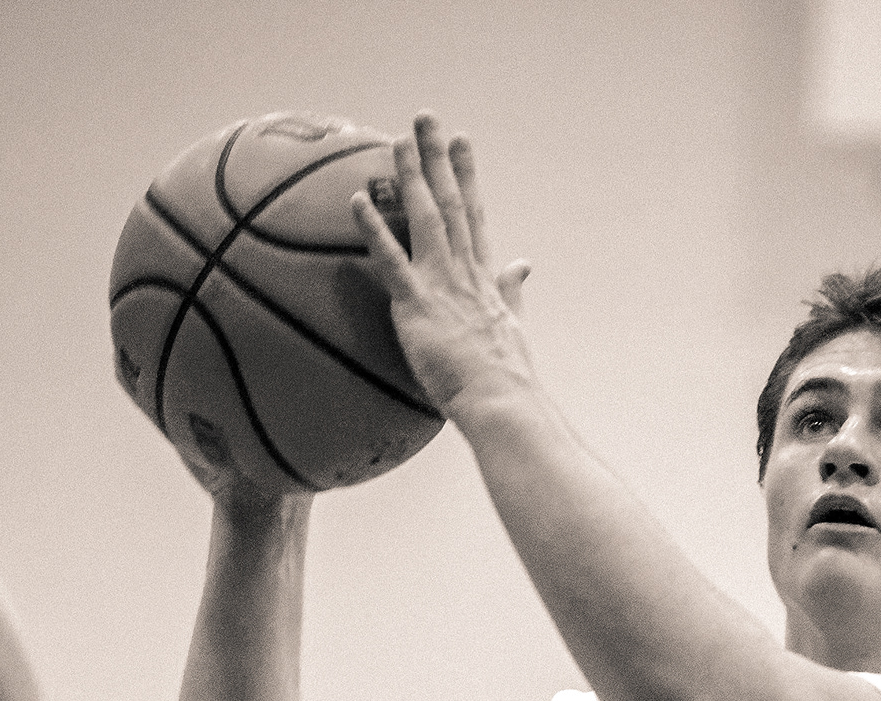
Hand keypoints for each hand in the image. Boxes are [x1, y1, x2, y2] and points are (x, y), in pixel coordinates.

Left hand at [351, 113, 533, 417]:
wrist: (502, 401)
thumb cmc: (504, 378)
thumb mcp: (513, 326)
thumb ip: (512, 292)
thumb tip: (523, 265)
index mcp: (484, 278)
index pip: (474, 216)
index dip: (467, 176)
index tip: (463, 142)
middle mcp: (464, 271)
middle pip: (451, 202)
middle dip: (437, 158)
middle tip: (425, 119)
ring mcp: (442, 285)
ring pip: (426, 217)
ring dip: (411, 176)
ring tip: (398, 139)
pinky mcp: (418, 305)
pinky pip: (390, 260)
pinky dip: (373, 229)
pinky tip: (357, 201)